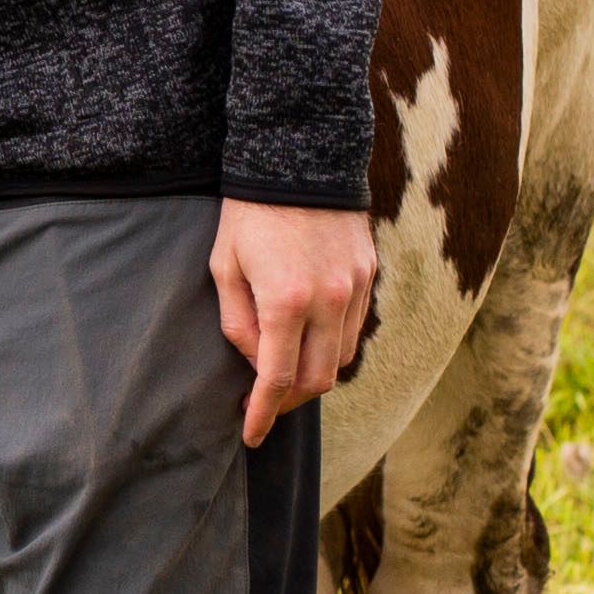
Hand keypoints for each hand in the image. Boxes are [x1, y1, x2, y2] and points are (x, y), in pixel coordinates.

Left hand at [211, 199, 377, 446]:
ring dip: (314, 374)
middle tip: (265, 403)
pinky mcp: (370, 274)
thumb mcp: (224, 267)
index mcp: (285, 301)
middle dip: (290, 401)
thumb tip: (256, 364)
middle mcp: (329, 301)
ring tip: (286, 370)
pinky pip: (355, 328)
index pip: (277, 379)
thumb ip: (237, 324)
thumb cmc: (248, 214)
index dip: (262, 414)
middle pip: (317, 380)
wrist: (298, 158)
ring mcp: (355, 288)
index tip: (250, 434)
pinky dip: (333, 344)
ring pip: (341, 358)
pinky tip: (310, 338)